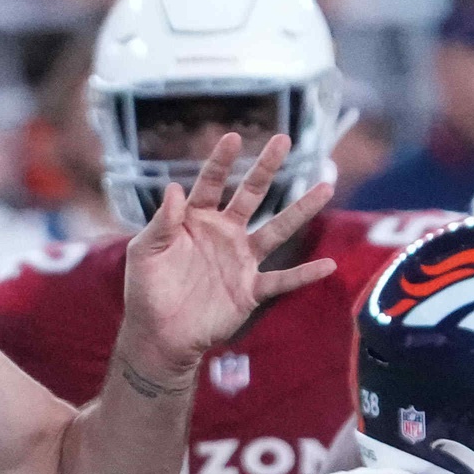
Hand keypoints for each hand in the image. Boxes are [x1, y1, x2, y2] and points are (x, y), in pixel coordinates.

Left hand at [113, 130, 335, 386]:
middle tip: (284, 139)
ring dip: (300, 210)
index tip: (234, 137)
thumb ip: (161, 222)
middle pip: (251, 194)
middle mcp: (224, 233)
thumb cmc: (146, 290)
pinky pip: (282, 280)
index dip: (221, 161)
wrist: (159, 335)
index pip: (210, 183)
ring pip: (276, 230)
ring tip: (326, 188)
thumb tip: (173, 187)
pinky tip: (328, 265)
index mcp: (196, 220)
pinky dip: (304, 275)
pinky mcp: (250, 290)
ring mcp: (240, 260)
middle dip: (266, 167)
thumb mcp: (145, 252)